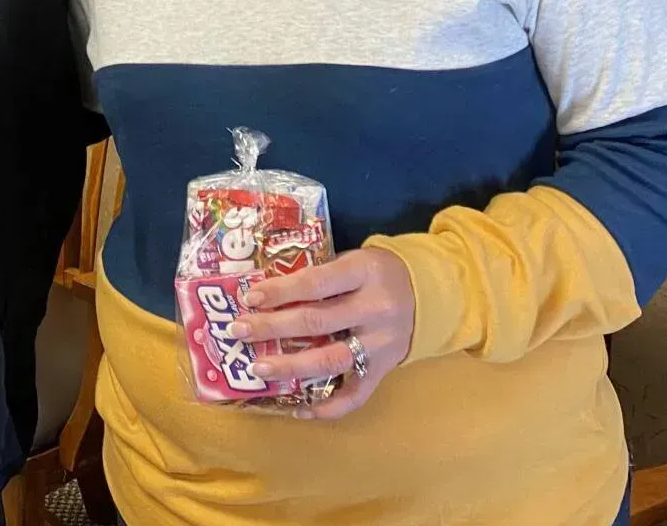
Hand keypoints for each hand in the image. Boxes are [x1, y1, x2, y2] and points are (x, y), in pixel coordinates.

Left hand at [234, 246, 415, 419]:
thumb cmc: (374, 273)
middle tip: (239, 331)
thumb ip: (317, 274)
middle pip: (317, 321)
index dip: (281, 291)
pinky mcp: (385, 370)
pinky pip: (355, 395)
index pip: (317, 282)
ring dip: (291, 366)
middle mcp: (376, 309)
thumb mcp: (352, 260)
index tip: (250, 298)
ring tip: (259, 368)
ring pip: (331, 360)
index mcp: (365, 272)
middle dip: (273, 328)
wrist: (427, 293)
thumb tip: (263, 294)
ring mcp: (382, 344)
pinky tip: (298, 407)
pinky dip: (327, 406)